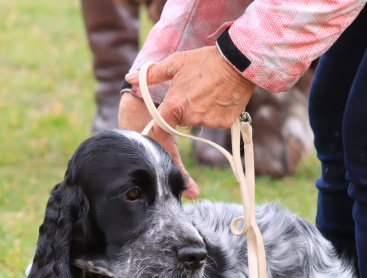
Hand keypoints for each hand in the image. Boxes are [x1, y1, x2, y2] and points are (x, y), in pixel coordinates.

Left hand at [123, 46, 254, 197]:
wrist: (237, 61)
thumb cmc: (204, 61)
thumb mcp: (175, 63)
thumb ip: (151, 75)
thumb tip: (129, 78)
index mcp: (175, 105)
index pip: (160, 127)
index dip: (159, 124)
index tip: (161, 120)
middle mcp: (191, 117)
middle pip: (181, 122)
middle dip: (184, 110)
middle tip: (193, 92)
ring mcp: (209, 121)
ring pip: (199, 122)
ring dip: (201, 111)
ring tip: (208, 92)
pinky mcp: (224, 123)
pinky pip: (215, 122)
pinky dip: (216, 113)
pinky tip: (220, 98)